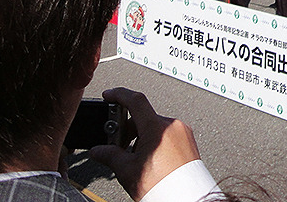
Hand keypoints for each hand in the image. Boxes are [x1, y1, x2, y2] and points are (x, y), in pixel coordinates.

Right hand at [89, 87, 204, 200]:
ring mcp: (182, 132)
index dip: (119, 95)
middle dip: (128, 130)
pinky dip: (155, 141)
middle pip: (144, 118)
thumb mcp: (127, 170)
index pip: (135, 101)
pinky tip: (150, 159)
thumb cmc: (161, 186)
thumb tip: (98, 151)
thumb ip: (110, 156)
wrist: (186, 198)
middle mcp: (172, 125)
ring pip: (155, 127)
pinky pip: (167, 134)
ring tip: (135, 159)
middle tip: (118, 146)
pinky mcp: (188, 140)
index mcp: (157, 128)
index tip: (109, 95)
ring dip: (142, 137)